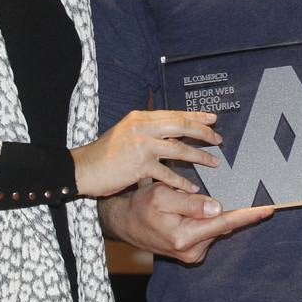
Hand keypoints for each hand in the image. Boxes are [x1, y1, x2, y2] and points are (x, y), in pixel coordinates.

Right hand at [70, 110, 220, 197]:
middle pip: (181, 126)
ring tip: (214, 163)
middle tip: (218, 140)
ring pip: (179, 149)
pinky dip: (181, 182)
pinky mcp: (139, 166)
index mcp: (141, 118)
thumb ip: (148, 129)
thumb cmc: (105, 153)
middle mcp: (143, 128)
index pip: (175, 114)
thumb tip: (172, 129)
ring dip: (199, 157)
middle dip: (203, 133)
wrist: (83, 169)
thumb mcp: (127, 132)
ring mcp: (141, 146)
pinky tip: (192, 187)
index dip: (196, 116)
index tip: (213, 119)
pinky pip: (167, 174)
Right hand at [98, 181, 273, 263]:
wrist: (126, 223)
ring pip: (215, 227)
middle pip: (222, 224)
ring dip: (211, 214)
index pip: (224, 223)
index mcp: (185, 237)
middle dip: (226, 208)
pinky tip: (190, 213)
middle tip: (215, 195)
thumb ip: (191, 203)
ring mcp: (193, 254)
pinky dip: (206, 220)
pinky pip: (208, 231)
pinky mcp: (192, 252)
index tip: (268, 209)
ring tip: (184, 205)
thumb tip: (218, 208)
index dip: (248, 215)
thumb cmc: (142, 207)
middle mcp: (192, 251)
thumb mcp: (163, 196)